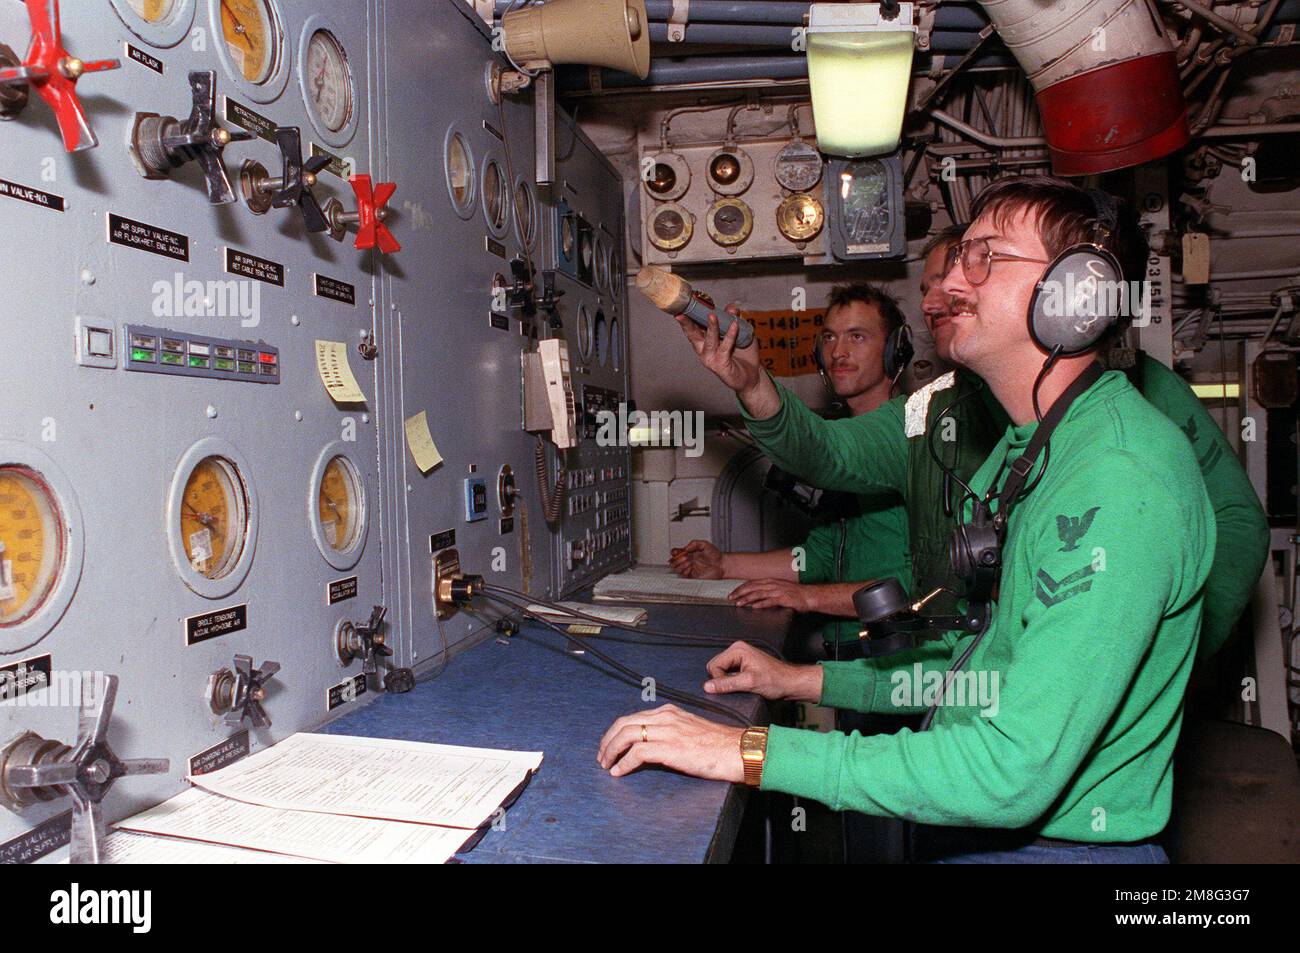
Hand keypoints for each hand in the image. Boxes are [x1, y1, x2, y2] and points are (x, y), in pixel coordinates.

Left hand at [597, 704, 744, 781]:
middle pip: (624, 723)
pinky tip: (619, 772)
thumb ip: (671, 733)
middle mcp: (665, 717)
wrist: (737, 750)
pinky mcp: (670, 747)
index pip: (633, 717)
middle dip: (608, 740)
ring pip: (626, 735)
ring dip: (611, 751)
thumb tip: (653, 747)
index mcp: (669, 712)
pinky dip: (624, 763)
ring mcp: (667, 730)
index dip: (616, 732)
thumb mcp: (690, 731)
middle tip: (602, 757)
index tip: (610, 745)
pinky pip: (637, 752)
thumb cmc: (718, 745)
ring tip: (606, 765)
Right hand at [669, 540, 725, 578]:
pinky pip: (684, 575)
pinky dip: (685, 571)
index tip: (677, 552)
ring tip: (689, 562)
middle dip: (677, 559)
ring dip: (681, 565)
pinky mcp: (693, 576)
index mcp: (689, 553)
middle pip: (674, 561)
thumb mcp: (705, 544)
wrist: (722, 564)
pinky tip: (690, 568)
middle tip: (685, 557)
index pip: (676, 553)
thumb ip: (694, 543)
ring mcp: (690, 569)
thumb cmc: (715, 555)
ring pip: (677, 569)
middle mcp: (688, 561)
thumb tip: (685, 548)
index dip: (674, 553)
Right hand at [674, 308, 774, 414]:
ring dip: (710, 327)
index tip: (681, 304)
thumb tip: (731, 307)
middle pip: (692, 334)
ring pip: (709, 340)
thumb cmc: (743, 354)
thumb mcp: (739, 332)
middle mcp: (704, 350)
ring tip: (712, 316)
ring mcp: (710, 358)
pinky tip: (734, 325)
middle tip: (681, 312)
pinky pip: (725, 348)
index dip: (686, 316)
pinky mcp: (720, 365)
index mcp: (704, 341)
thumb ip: (734, 318)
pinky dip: (730, 336)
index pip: (692, 327)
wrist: (753, 375)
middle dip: (686, 323)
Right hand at [704, 640, 822, 701]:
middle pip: (715, 668)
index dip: (720, 680)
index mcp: (737, 649)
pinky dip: (733, 681)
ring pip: (721, 672)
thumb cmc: (775, 681)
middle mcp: (737, 649)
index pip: (713, 666)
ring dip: (729, 681)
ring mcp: (739, 656)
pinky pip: (728, 673)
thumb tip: (707, 687)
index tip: (735, 686)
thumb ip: (727, 684)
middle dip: (724, 680)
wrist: (790, 683)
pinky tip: (745, 684)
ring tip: (744, 685)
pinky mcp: (742, 664)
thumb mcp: (749, 683)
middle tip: (740, 686)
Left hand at [728, 577, 813, 611]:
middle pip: (752, 587)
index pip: (752, 583)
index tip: (733, 593)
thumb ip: (768, 592)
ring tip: (739, 603)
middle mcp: (773, 584)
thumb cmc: (795, 594)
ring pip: (759, 593)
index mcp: (771, 581)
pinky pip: (770, 601)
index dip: (741, 588)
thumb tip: (756, 598)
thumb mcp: (779, 589)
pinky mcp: (783, 598)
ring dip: (747, 599)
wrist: (809, 596)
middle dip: (740, 592)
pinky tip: (754, 607)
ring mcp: (778, 591)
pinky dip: (761, 603)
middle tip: (731, 598)